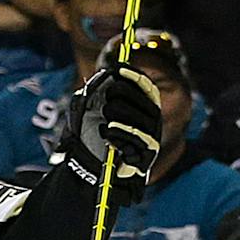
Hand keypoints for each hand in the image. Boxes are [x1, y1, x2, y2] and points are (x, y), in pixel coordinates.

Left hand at [63, 58, 161, 193]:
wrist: (89, 169)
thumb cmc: (92, 138)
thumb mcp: (89, 112)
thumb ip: (95, 93)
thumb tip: (104, 74)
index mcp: (141, 107)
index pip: (146, 87)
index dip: (135, 77)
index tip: (120, 69)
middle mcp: (151, 121)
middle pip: (143, 100)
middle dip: (120, 96)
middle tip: (105, 105)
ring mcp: (150, 138)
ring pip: (141, 118)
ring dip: (118, 115)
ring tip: (105, 121)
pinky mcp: (146, 155)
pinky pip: (138, 138)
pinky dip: (120, 132)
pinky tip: (107, 132)